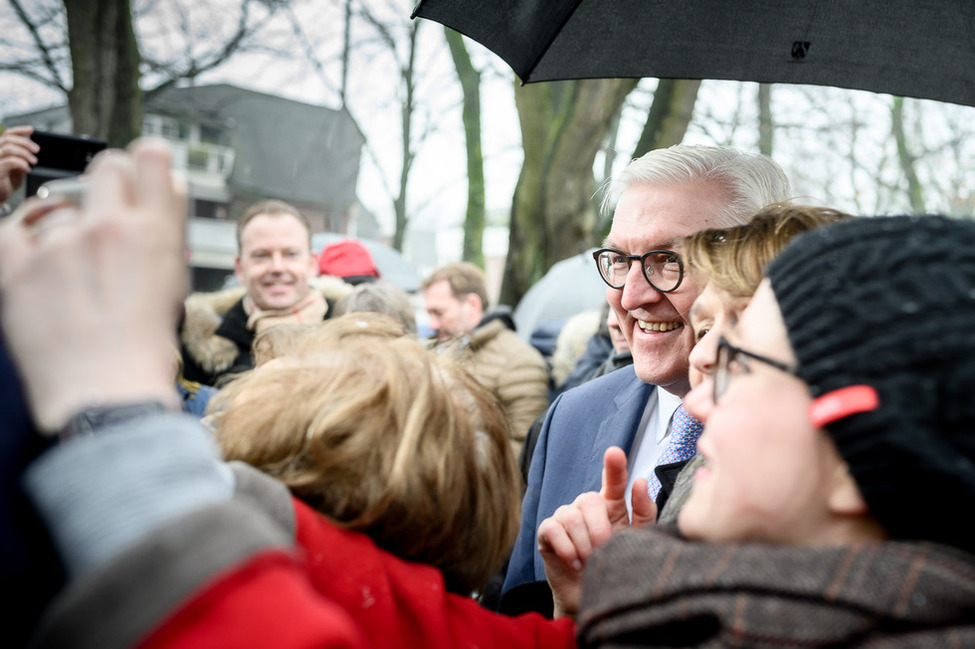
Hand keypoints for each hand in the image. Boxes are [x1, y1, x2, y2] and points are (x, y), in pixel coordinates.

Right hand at [0, 125, 38, 203]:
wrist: (0, 196)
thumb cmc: (7, 182)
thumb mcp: (18, 167)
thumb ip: (22, 158)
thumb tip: (32, 150)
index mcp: (0, 150)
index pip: (7, 135)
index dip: (19, 131)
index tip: (31, 130)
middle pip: (8, 139)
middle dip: (25, 143)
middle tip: (37, 150)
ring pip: (8, 148)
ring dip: (25, 153)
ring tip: (34, 161)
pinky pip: (10, 161)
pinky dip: (22, 163)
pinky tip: (27, 169)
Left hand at [0, 139, 186, 431]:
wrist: (105, 393)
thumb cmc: (144, 347)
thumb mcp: (174, 282)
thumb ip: (168, 229)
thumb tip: (166, 186)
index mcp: (155, 233)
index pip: (152, 157)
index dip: (148, 160)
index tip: (142, 171)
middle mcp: (109, 228)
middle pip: (106, 168)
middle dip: (110, 183)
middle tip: (108, 214)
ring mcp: (60, 245)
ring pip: (61, 207)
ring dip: (68, 226)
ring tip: (74, 266)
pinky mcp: (18, 266)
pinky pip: (15, 228)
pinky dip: (26, 236)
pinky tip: (40, 253)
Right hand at [538, 446, 655, 617]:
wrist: (593, 597)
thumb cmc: (614, 564)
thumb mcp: (635, 540)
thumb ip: (643, 512)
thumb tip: (640, 482)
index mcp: (610, 506)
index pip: (613, 481)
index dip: (614, 466)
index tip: (615, 453)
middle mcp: (586, 507)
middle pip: (591, 500)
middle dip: (599, 528)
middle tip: (603, 550)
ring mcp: (565, 517)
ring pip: (573, 516)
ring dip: (584, 543)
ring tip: (589, 561)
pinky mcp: (547, 532)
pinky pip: (554, 529)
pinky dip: (567, 548)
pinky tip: (575, 562)